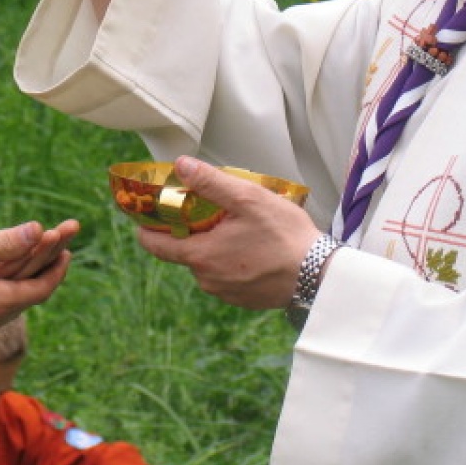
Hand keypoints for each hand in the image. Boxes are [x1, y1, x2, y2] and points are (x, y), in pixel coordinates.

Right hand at [0, 221, 78, 346]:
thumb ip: (3, 243)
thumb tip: (39, 229)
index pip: (41, 287)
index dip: (57, 268)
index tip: (67, 250)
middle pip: (29, 297)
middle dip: (45, 272)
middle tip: (58, 253)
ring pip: (10, 307)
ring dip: (23, 284)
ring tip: (31, 266)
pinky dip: (3, 295)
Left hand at [135, 158, 317, 310]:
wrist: (319, 276)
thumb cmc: (285, 236)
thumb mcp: (247, 198)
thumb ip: (210, 182)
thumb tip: (181, 165)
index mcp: (201, 256)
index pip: (154, 245)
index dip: (146, 227)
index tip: (147, 213)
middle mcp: (207, 279)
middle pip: (184, 250)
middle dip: (192, 230)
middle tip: (210, 210)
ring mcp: (225, 292)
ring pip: (206, 263)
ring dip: (214, 245)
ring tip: (239, 228)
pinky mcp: (242, 299)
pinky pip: (225, 275)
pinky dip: (231, 261)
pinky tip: (253, 248)